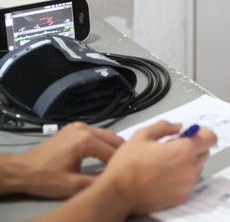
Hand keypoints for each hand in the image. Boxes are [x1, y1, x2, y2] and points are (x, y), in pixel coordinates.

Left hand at [1, 122, 123, 197]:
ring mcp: (78, 126)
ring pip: (107, 135)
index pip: (113, 152)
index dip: (120, 165)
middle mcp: (84, 128)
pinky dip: (103, 143)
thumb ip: (97, 181)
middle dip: (121, 153)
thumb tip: (115, 179)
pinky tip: (103, 155)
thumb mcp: (72, 185)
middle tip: (126, 168)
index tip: (125, 174)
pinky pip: (97, 133)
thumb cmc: (44, 177)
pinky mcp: (74, 128)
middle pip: (114, 139)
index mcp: (85, 140)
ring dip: (113, 147)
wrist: (21, 169)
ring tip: (116, 163)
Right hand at [98, 120, 216, 214]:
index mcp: (183, 150)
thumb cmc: (126, 166)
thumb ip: (165, 126)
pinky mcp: (182, 196)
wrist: (117, 194)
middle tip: (176, 146)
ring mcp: (187, 184)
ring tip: (167, 162)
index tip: (193, 133)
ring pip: (198, 167)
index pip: (211, 138)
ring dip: (188, 162)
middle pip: (205, 151)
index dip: (203, 133)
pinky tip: (164, 175)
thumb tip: (178, 126)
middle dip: (194, 147)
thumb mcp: (142, 135)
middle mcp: (189, 168)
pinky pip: (189, 181)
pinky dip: (182, 176)